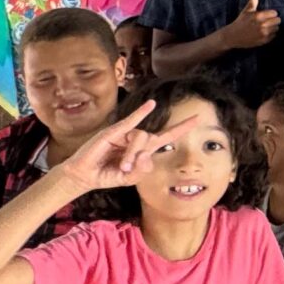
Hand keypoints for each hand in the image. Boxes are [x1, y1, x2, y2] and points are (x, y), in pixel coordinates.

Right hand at [50, 102, 202, 193]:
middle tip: (165, 140)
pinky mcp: (113, 132)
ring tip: (121, 167)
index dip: (182, 128)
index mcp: (144, 150)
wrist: (85, 175)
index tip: (198, 119)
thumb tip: (147, 157)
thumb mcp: (127, 179)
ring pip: (140, 138)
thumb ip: (140, 171)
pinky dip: (141, 112)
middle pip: (155, 139)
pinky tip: (151, 104)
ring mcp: (125, 134)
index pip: (167, 136)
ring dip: (131, 154)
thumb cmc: (107, 175)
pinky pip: (130, 121)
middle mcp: (137, 139)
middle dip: (159, 142)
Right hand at [220, 0, 281, 50]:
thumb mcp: (246, 11)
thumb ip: (252, 1)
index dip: (272, 13)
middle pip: (278, 20)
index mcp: (258, 16)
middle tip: (268, 21)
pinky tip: (264, 33)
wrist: (233, 36)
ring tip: (266, 27)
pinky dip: (271, 34)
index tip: (268, 15)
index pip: (275, 13)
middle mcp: (262, 25)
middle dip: (274, 20)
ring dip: (273, 27)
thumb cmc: (240, 22)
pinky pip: (274, 36)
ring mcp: (263, 34)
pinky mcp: (264, 41)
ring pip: (277, 28)